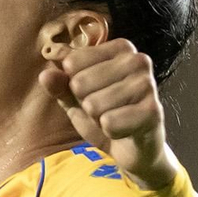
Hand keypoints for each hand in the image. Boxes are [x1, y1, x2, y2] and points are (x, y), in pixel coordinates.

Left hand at [39, 40, 175, 188]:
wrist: (133, 148)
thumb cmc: (106, 115)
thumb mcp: (76, 98)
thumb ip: (60, 85)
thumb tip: (45, 75)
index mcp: (120, 48)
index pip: (72, 62)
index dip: (74, 85)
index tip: (94, 92)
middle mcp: (138, 60)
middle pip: (80, 83)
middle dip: (86, 104)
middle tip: (105, 110)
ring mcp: (148, 84)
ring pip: (93, 105)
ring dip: (99, 119)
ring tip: (115, 118)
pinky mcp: (152, 111)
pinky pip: (109, 123)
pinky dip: (111, 132)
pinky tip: (125, 130)